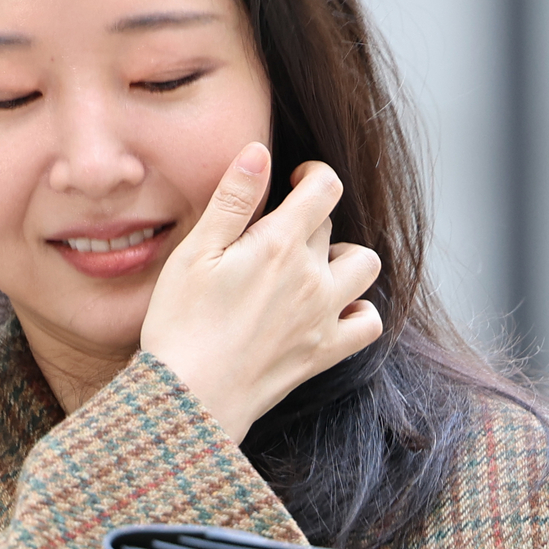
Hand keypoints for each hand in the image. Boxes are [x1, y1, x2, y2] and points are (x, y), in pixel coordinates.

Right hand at [138, 142, 382, 442]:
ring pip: (363, 266)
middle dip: (306, 219)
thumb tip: (258, 152)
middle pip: (329, 225)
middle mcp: (313, 277)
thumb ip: (231, 199)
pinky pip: (369, 322)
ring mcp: (324, 316)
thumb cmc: (180, 323)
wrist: (191, 397)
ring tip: (307, 265)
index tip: (294, 179)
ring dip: (341, 256)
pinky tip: (330, 306)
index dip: (313, 174)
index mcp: (280, 246)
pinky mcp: (324, 352)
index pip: (324, 188)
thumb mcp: (194, 253)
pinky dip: (358, 308)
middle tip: (269, 234)